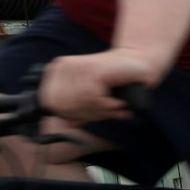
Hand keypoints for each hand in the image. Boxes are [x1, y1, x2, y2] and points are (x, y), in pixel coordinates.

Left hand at [39, 49, 160, 123]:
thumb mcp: (91, 101)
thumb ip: (78, 112)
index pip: (51, 103)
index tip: (92, 116)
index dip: (71, 115)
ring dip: (101, 111)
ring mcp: (76, 66)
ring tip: (115, 108)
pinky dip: (108, 106)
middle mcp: (62, 66)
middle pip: (63, 106)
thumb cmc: (116, 83)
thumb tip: (67, 124)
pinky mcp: (92, 69)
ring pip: (79, 103)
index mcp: (56, 72)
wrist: (138, 64)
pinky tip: (118, 103)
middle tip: (108, 112)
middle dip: (87, 115)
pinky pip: (92, 99)